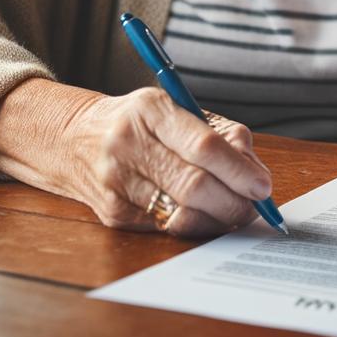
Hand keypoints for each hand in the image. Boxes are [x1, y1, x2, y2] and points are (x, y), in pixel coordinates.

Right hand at [61, 87, 273, 237]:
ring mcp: (116, 181)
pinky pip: (166, 227)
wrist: (73, 139)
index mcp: (150, 109)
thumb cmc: (140, 123)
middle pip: (195, 185)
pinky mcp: (113, 213)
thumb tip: (254, 173)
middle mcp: (128, 144)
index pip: (204, 146)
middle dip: (234, 202)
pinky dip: (194, 225)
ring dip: (218, 218)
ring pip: (182, 213)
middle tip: (254, 206)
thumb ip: (220, 135)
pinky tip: (204, 215)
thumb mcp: (176, 110)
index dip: (239, 171)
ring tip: (233, 211)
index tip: (262, 185)